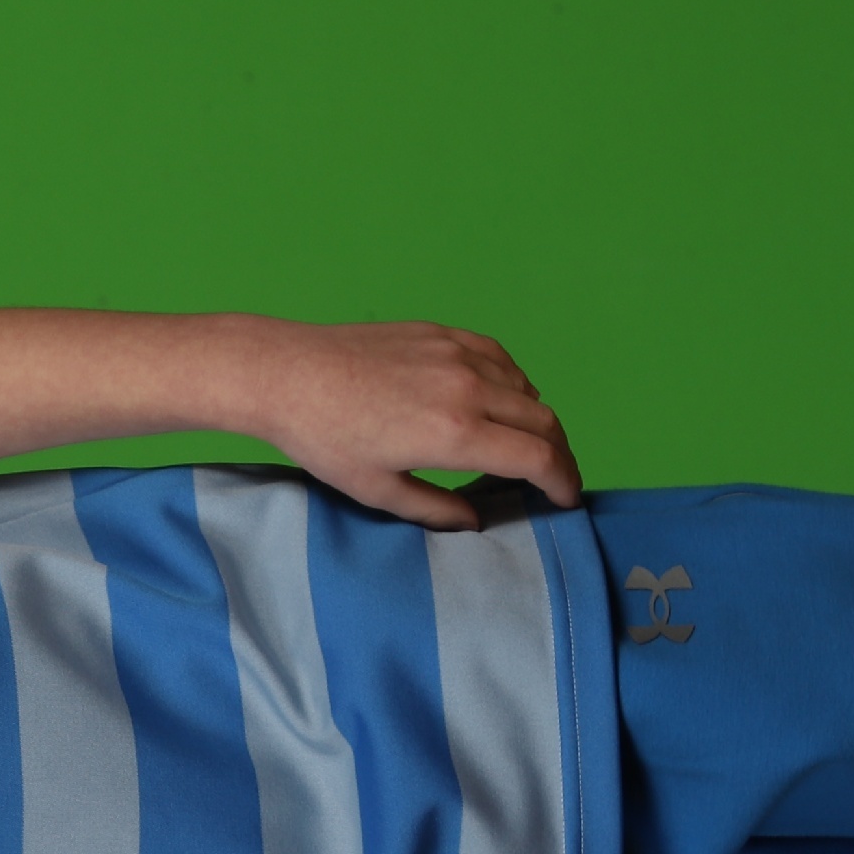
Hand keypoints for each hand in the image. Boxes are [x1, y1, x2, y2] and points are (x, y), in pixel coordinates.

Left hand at [222, 320, 578, 530]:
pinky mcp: (441, 333)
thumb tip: (475, 520)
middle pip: (545, 422)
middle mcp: (467, 388)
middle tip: (553, 479)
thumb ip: (436, 509)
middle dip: (559, 456)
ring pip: (526, 389)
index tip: (567, 500)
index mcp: (455, 433)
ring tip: (521, 446)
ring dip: (535, 421)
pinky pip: (499, 358)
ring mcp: (456, 354)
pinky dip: (512, 384)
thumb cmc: (323, 438)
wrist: (286, 374)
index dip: (564, 483)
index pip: (540, 459)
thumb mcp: (377, 490)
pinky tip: (496, 402)